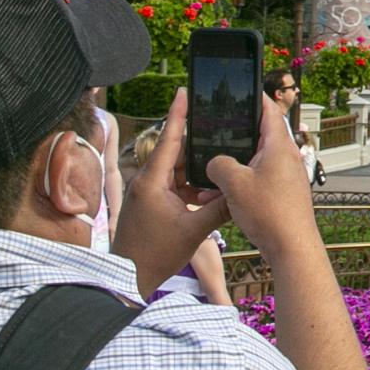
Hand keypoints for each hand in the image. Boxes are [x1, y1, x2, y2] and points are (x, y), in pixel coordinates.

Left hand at [111, 92, 225, 291]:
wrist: (129, 278)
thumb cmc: (156, 254)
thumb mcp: (195, 230)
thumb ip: (219, 207)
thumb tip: (241, 190)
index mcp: (152, 181)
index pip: (169, 139)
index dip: (178, 114)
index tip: (183, 91)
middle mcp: (146, 182)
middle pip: (176, 153)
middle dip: (198, 145)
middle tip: (218, 129)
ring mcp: (147, 193)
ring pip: (176, 172)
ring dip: (196, 171)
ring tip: (219, 165)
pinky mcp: (150, 204)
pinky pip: (173, 186)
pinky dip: (190, 186)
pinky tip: (208, 192)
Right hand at [207, 94, 315, 255]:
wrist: (292, 248)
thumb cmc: (270, 213)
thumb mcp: (234, 183)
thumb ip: (218, 164)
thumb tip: (215, 163)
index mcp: (279, 145)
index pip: (268, 109)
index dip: (253, 97)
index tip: (239, 89)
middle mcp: (286, 157)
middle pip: (258, 135)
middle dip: (234, 136)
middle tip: (214, 132)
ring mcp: (285, 176)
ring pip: (254, 161)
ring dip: (232, 166)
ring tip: (209, 175)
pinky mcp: (282, 193)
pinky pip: (257, 180)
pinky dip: (239, 183)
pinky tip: (219, 196)